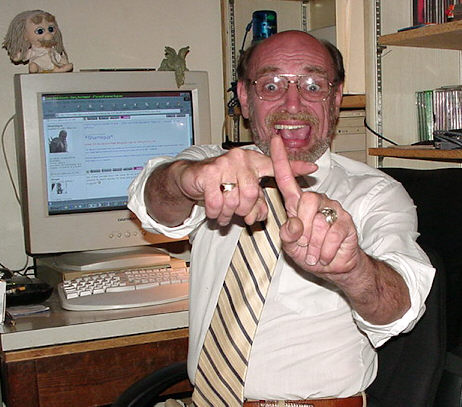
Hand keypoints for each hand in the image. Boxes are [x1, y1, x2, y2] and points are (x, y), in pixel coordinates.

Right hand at [177, 148, 315, 225]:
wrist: (191, 178)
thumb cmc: (220, 184)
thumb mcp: (240, 193)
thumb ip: (255, 203)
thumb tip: (261, 216)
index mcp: (253, 162)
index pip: (276, 165)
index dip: (295, 167)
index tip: (314, 169)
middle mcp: (241, 159)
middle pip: (253, 194)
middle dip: (244, 210)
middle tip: (236, 215)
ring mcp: (224, 163)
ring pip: (234, 199)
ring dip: (228, 214)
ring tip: (223, 214)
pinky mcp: (208, 172)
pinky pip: (217, 202)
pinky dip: (215, 213)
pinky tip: (214, 212)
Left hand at [271, 136, 361, 281]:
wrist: (335, 267)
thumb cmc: (310, 253)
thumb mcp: (292, 247)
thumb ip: (288, 236)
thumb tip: (294, 224)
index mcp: (298, 205)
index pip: (287, 179)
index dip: (281, 160)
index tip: (274, 140)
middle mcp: (315, 201)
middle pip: (306, 201)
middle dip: (303, 229)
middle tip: (304, 245)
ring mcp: (333, 209)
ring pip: (319, 221)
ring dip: (314, 245)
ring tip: (315, 254)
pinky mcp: (346, 221)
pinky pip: (333, 234)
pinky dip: (325, 251)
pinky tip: (326, 255)